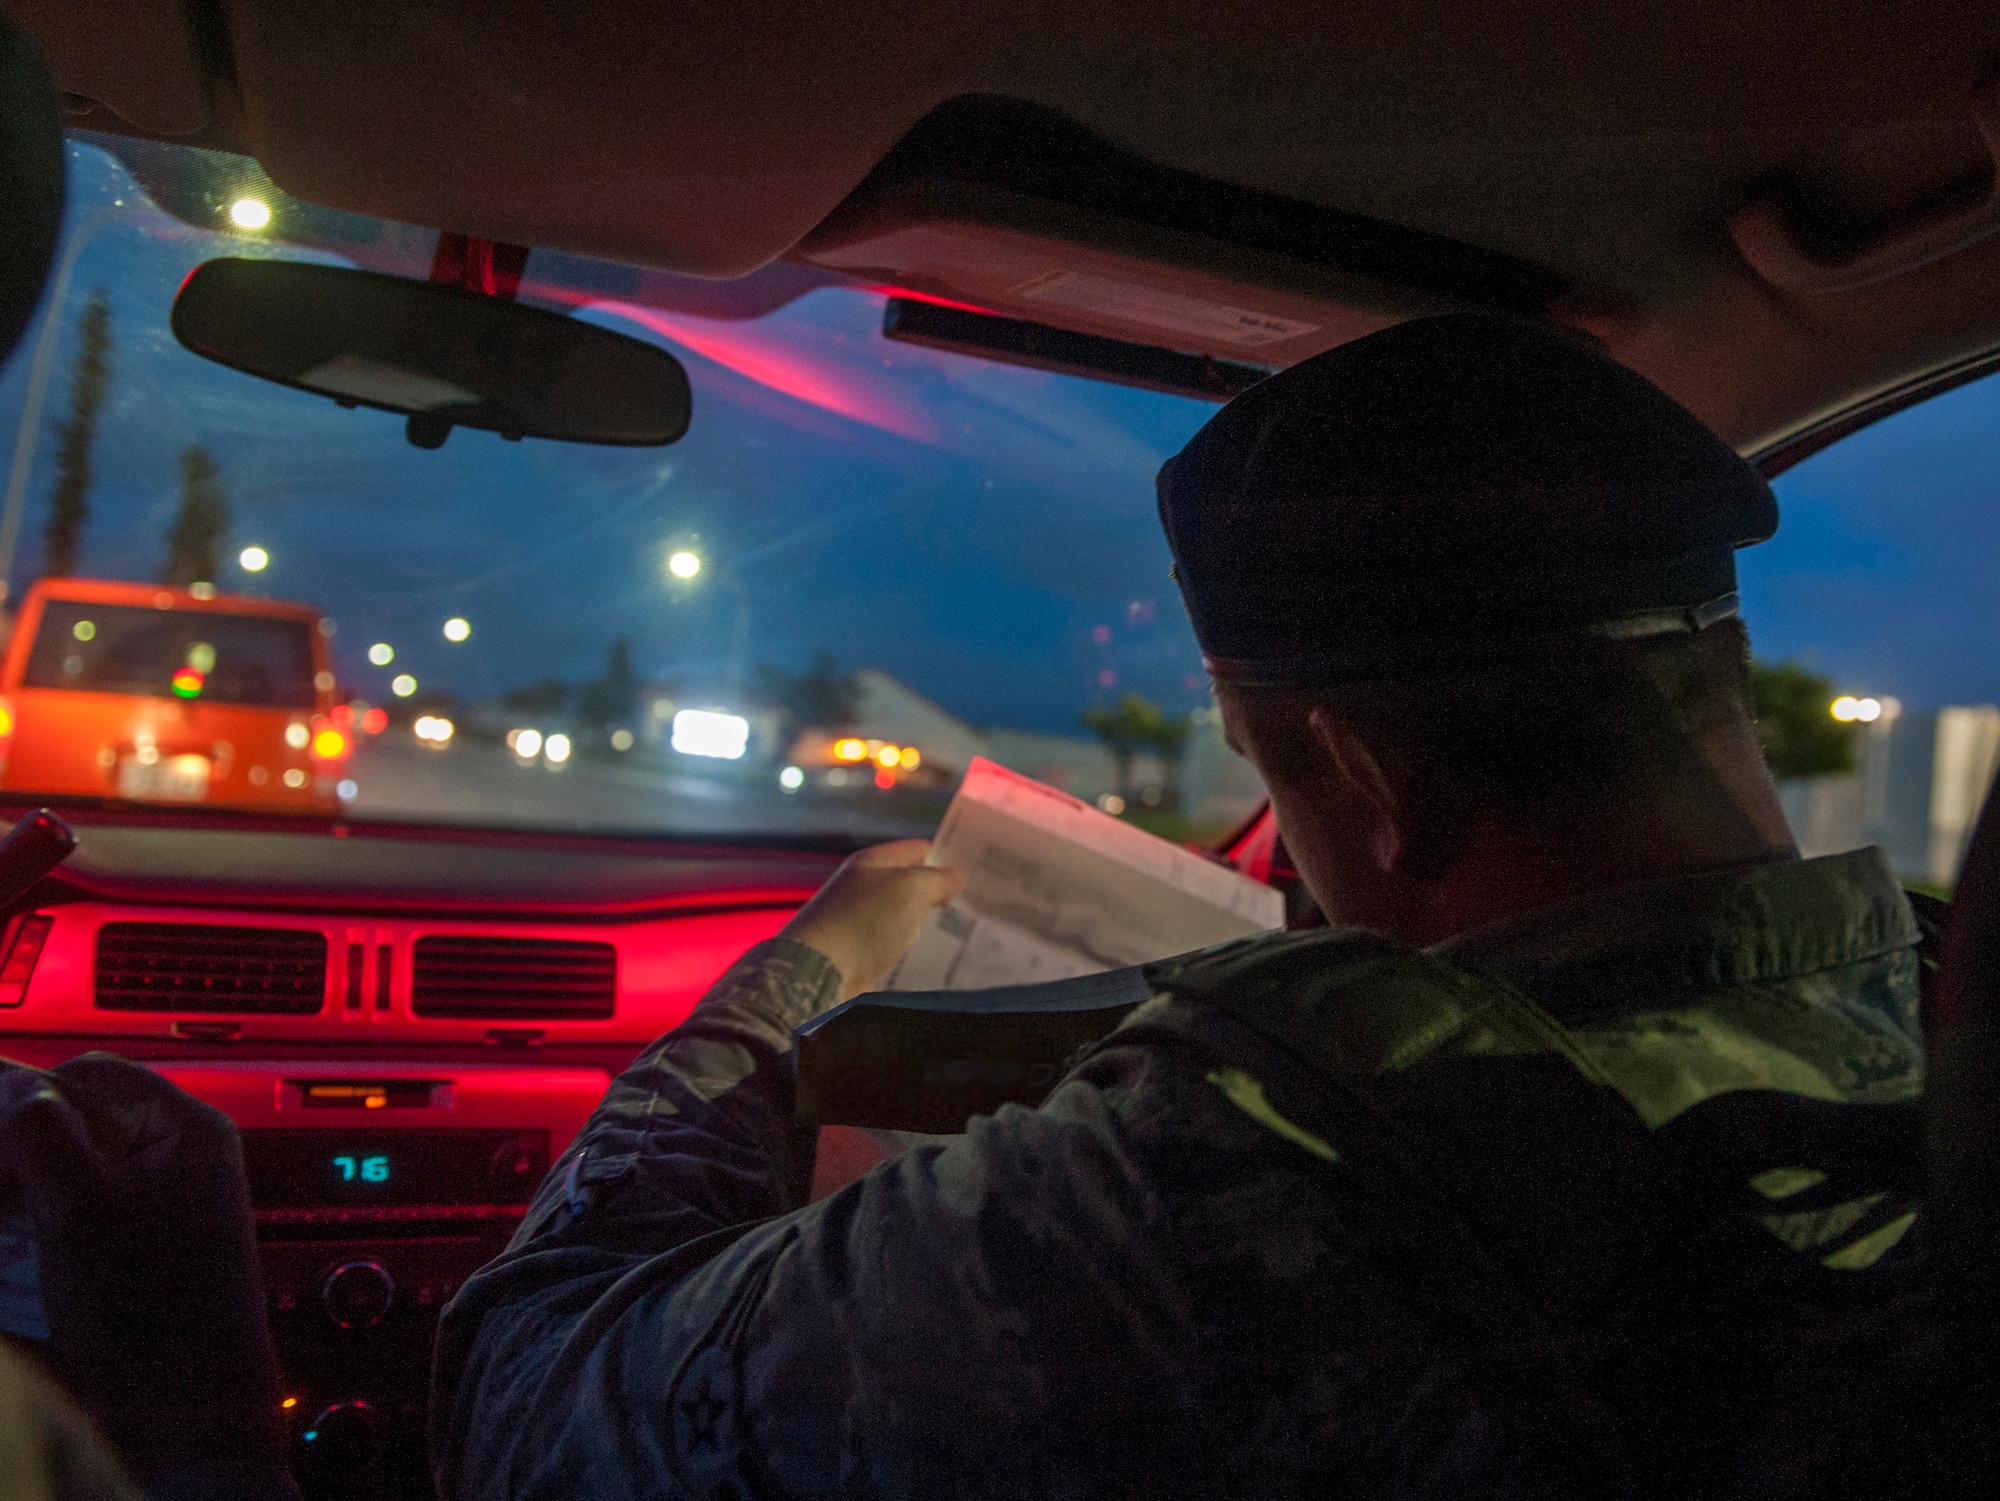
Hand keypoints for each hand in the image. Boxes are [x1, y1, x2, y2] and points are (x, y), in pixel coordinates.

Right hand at [0, 1054, 287, 1486]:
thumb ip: (42, 1133)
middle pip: (78, 1119)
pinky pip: (79, 1209)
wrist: (192, 1413)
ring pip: (70, 1167)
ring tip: (5, 1216)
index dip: (24, 1094)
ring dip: (20, 1180)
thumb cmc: (155, 1313)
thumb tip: (13, 1080)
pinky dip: (37, 1215)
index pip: (91, 1073)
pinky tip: (12, 1235)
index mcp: (186, 1127)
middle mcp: (182, 1156)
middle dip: (15, 1142)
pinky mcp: (141, 1248)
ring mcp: (163, 1203)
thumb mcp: (79, 1208)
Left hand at [782, 839, 964, 1000]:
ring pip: (903, 917)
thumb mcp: (910, 890)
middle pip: (909, 884)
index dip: (946, 854)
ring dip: (928, 924)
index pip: (917, 849)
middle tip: (979, 903)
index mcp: (871, 863)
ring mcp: (858, 922)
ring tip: (965, 933)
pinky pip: (893, 946)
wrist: (818, 974)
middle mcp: (862, 888)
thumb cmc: (865, 922)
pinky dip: (912, 950)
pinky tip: (935, 958)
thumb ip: (937, 880)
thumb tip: (955, 877)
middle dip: (940, 893)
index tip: (978, 868)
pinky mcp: (858, 954)